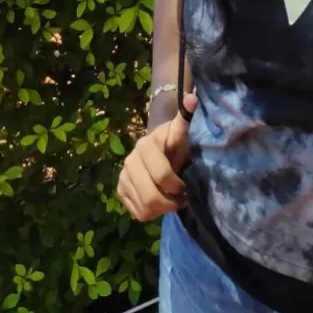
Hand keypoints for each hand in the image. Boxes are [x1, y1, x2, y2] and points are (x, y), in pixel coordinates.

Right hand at [116, 94, 196, 221]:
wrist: (157, 148)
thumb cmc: (174, 143)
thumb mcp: (181, 133)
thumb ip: (186, 120)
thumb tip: (193, 98)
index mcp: (146, 145)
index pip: (162, 174)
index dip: (176, 186)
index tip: (186, 187)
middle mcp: (130, 160)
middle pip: (151, 197)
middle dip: (170, 202)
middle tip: (182, 198)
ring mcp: (123, 176)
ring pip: (144, 209)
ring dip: (162, 209)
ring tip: (172, 199)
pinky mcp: (120, 189)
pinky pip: (137, 213)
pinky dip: (152, 213)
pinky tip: (160, 201)